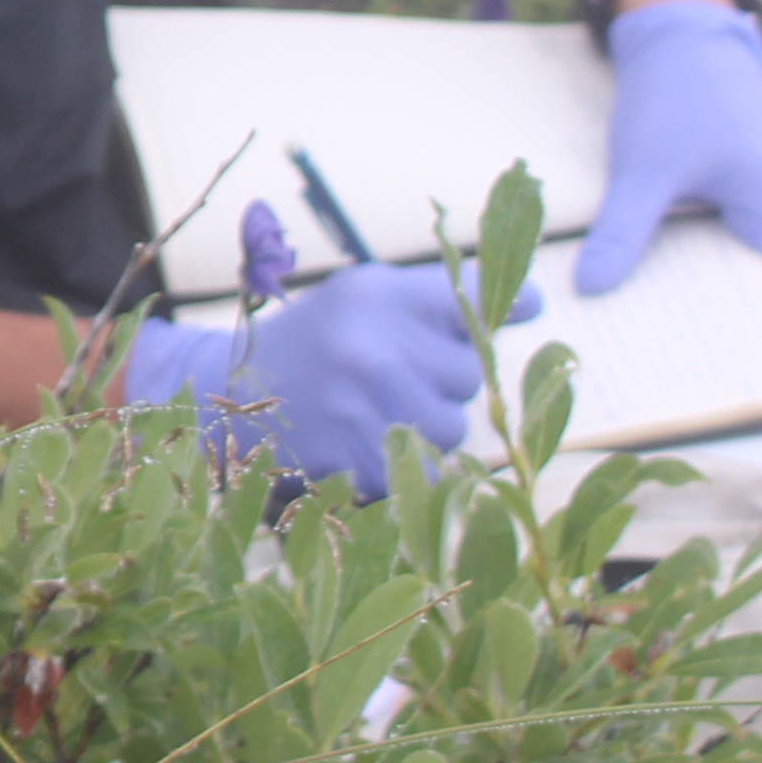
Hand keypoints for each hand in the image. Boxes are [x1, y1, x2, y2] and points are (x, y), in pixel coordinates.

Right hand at [119, 263, 538, 491]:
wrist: (227, 393)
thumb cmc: (313, 341)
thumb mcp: (364, 298)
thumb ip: (439, 300)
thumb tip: (534, 302)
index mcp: (377, 294)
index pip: (469, 296)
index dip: (498, 307)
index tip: (529, 305)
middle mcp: (373, 343)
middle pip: (467, 375)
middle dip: (442, 382)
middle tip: (395, 375)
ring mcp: (362, 404)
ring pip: (451, 428)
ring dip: (427, 427)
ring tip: (378, 409)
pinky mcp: (354, 455)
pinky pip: (420, 468)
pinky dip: (403, 465)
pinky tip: (366, 440)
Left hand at [577, 0, 761, 304]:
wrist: (689, 38)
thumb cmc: (670, 100)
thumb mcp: (640, 170)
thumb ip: (622, 232)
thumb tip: (591, 289)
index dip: (749, 323)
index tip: (703, 346)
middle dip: (730, 298)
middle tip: (674, 322)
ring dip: (730, 263)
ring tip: (677, 284)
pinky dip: (735, 234)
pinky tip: (692, 241)